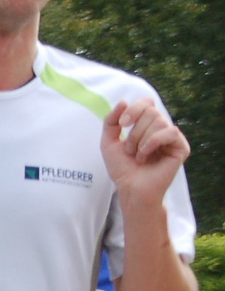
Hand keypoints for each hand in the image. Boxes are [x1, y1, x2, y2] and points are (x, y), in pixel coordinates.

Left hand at [101, 98, 188, 212]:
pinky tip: (145, 156)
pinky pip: (169, 132)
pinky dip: (152, 143)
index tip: (122, 123)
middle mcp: (162, 128)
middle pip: (151, 111)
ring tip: (138, 156)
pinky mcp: (181, 147)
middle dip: (134, 131)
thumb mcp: (109, 142)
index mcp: (147, 124)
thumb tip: (124, 101)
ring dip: (140, 141)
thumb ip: (111, 121)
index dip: (134, 109)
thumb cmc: (122, 168)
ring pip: (158, 122)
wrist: (130, 188)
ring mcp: (172, 138)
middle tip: (130, 150)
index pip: (147, 102)